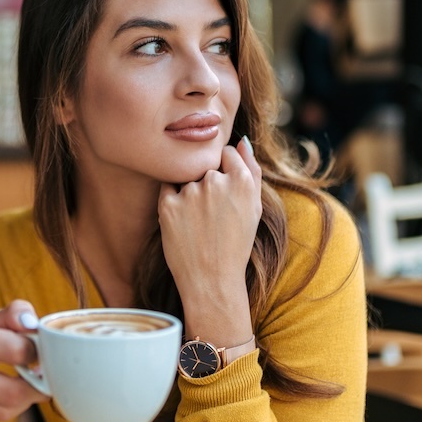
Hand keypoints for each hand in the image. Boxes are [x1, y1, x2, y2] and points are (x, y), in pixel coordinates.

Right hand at [0, 300, 48, 421]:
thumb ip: (13, 315)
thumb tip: (31, 322)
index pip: (12, 349)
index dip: (35, 352)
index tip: (41, 353)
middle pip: (10, 391)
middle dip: (36, 386)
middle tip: (45, 378)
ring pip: (4, 410)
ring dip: (25, 400)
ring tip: (29, 387)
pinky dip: (8, 409)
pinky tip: (6, 397)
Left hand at [158, 137, 262, 344]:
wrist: (212, 280)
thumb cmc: (236, 244)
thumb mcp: (254, 207)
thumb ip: (251, 169)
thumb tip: (242, 140)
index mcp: (242, 181)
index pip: (226, 152)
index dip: (224, 170)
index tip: (223, 190)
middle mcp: (216, 182)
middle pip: (205, 165)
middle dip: (206, 181)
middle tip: (211, 213)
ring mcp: (190, 192)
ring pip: (186, 177)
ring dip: (189, 192)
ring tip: (198, 222)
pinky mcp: (167, 205)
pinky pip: (167, 189)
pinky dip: (173, 201)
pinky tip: (184, 223)